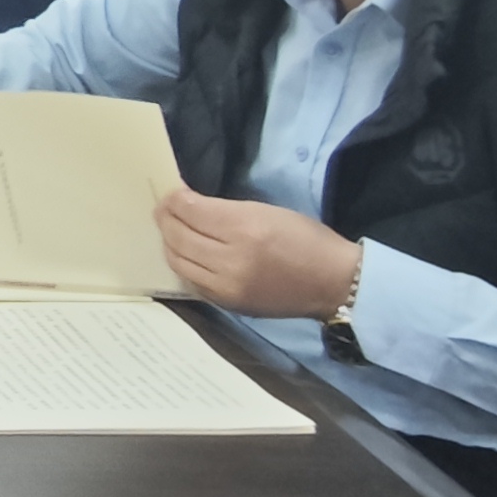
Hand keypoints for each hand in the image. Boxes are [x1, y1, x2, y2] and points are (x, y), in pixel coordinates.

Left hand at [155, 189, 366, 316]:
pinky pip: (191, 281)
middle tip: (163, 208)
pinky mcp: (227, 304)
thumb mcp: (267, 211)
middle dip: (165, 218)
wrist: (333, 283)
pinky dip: (183, 264)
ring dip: (169, 242)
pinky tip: (184, 253)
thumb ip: (225, 210)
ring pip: (178, 261)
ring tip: (170, 229)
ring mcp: (226, 287)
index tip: (171, 192)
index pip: (191, 211)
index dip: (174, 199)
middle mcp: (230, 260)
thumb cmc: (306, 240)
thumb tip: (190, 205)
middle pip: (178, 236)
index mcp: (244, 230)